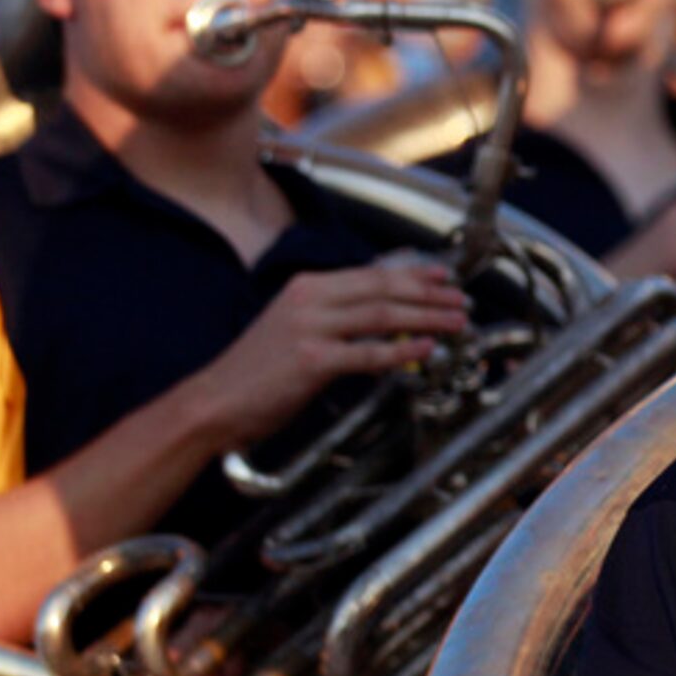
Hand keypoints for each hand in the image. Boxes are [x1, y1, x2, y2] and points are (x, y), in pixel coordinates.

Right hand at [190, 254, 468, 445]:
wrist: (213, 402)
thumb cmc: (257, 372)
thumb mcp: (294, 327)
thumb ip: (334, 314)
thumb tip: (382, 311)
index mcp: (306, 287)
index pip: (371, 274)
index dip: (413, 274)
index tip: (444, 276)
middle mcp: (309, 300)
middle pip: (383, 289)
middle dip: (429, 295)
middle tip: (462, 301)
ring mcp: (309, 329)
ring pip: (381, 316)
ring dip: (425, 318)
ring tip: (456, 322)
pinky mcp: (310, 361)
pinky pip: (366, 353)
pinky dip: (401, 350)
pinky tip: (426, 349)